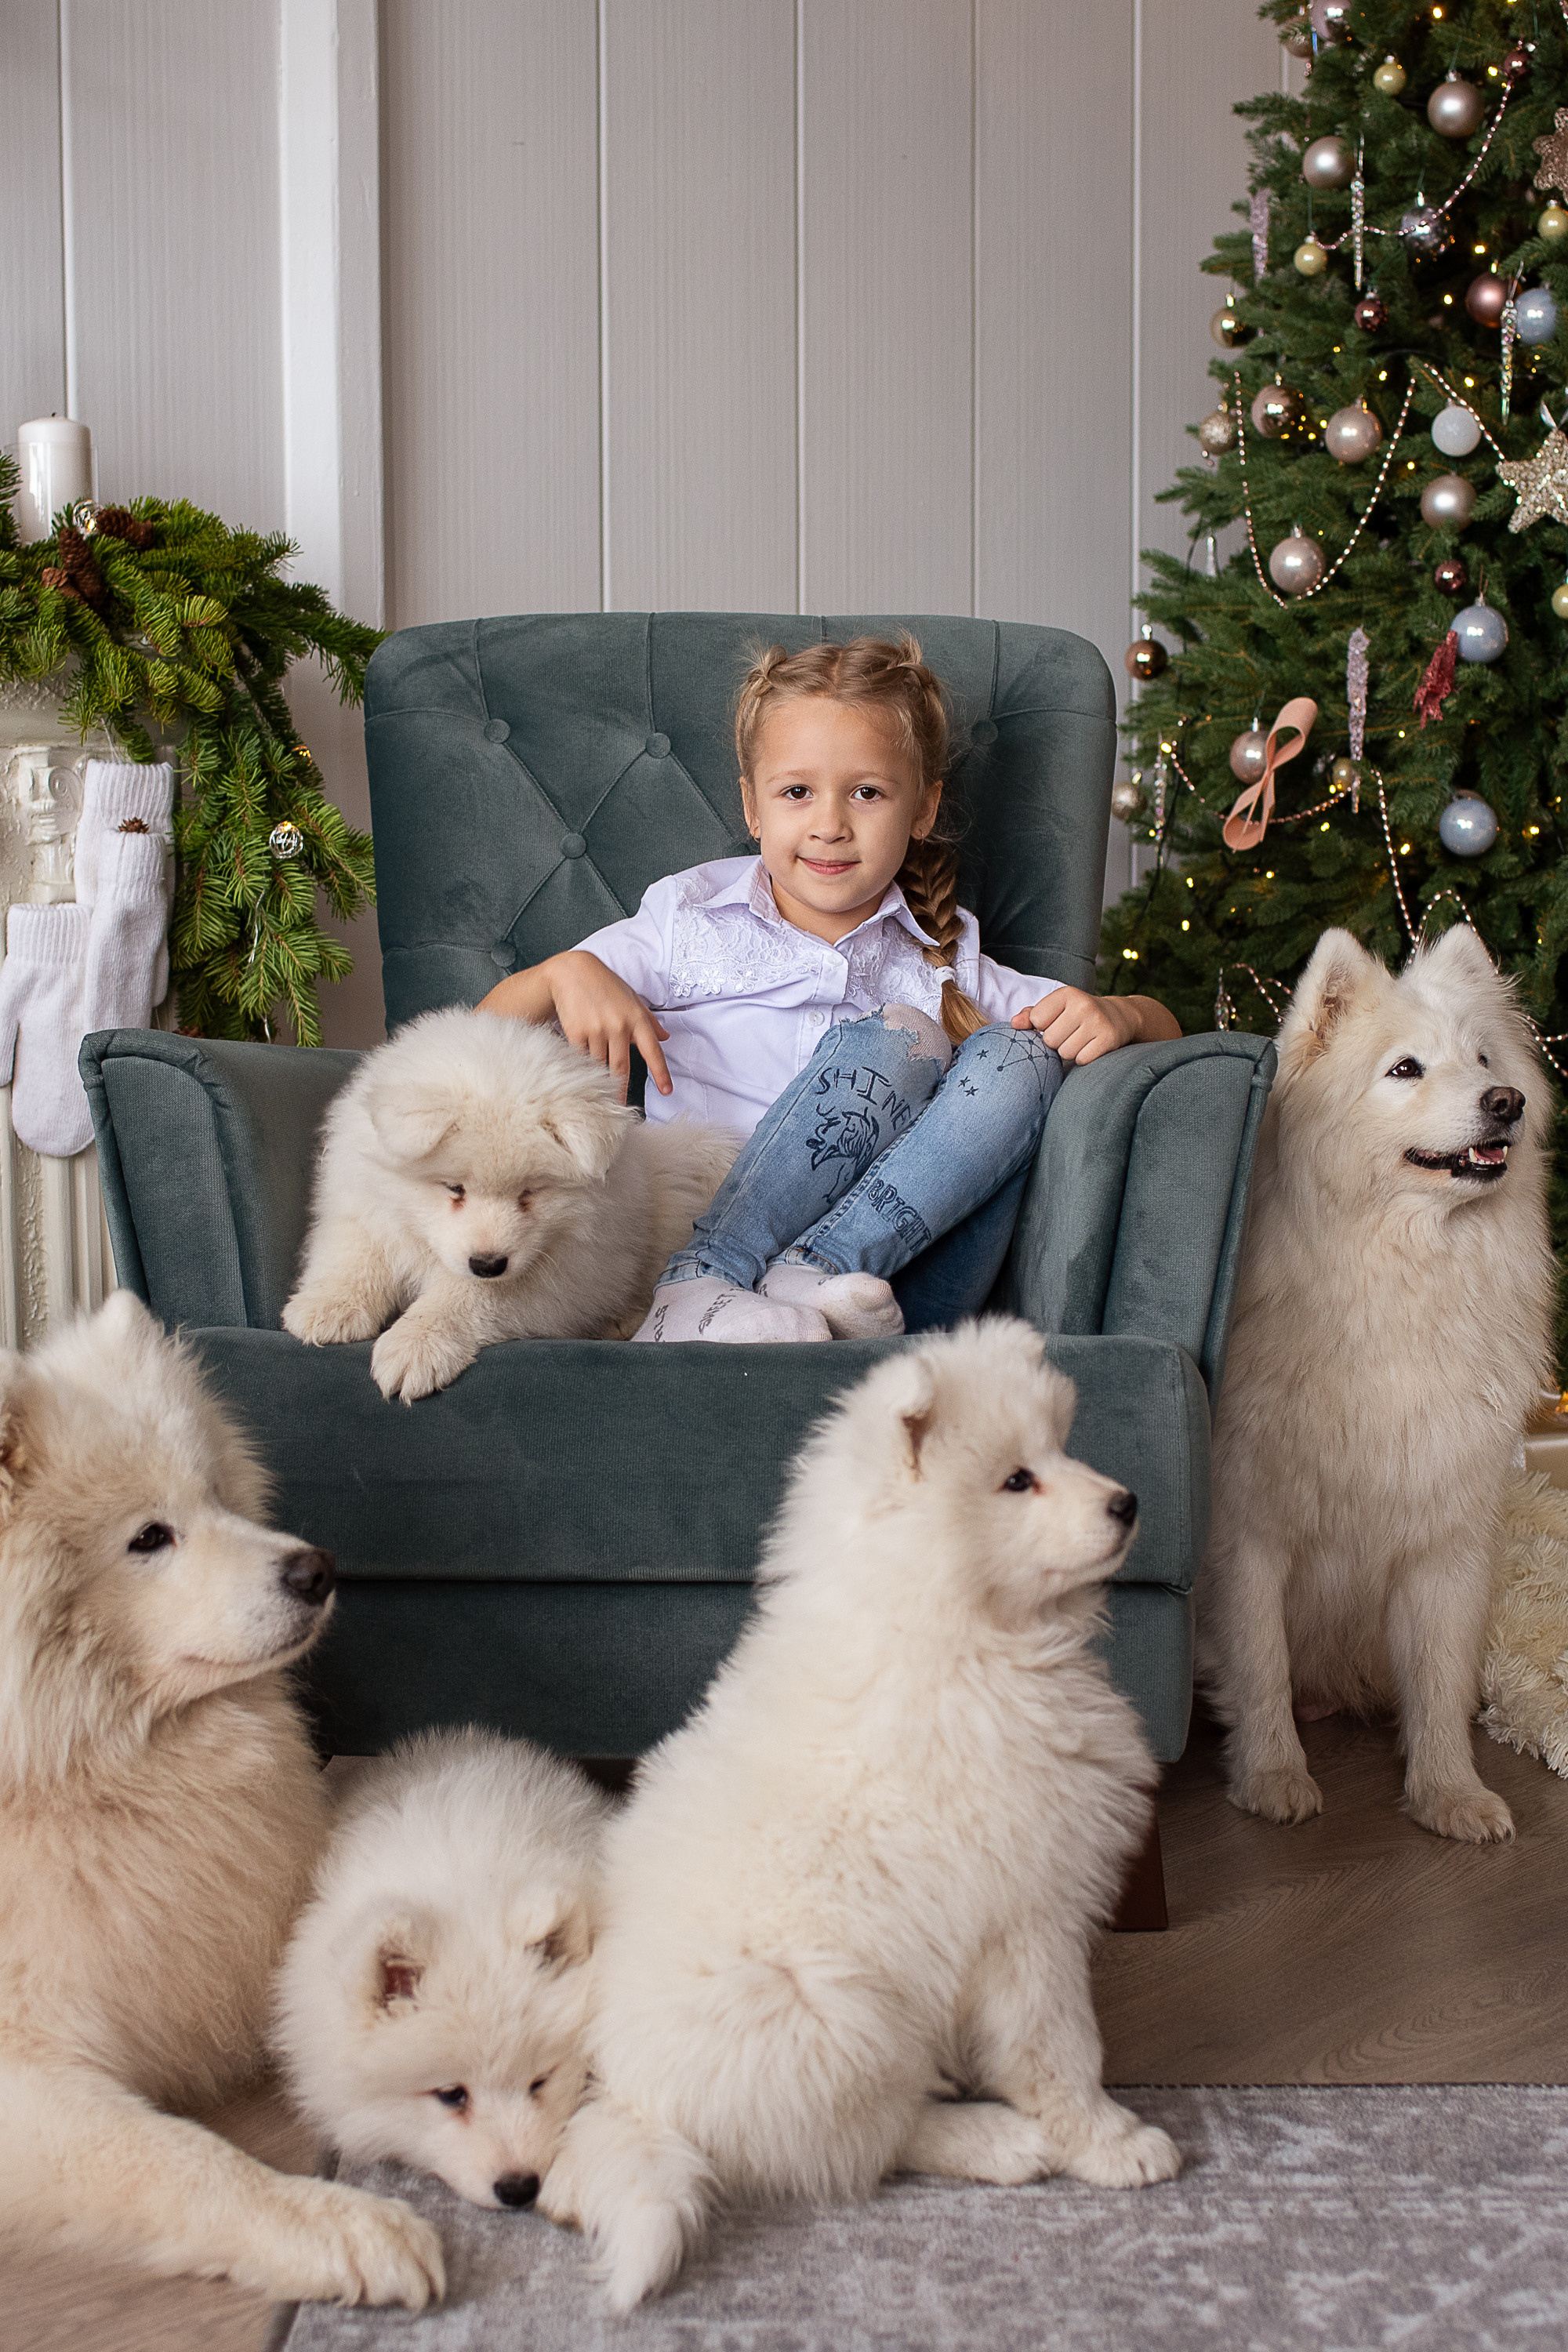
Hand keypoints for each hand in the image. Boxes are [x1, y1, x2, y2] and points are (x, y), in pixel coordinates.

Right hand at [479, 951, 671, 1098]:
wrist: (572, 972)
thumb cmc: (605, 985)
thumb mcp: (632, 998)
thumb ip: (649, 1021)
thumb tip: (666, 1037)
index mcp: (637, 1018)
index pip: (654, 1051)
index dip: (661, 1073)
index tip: (667, 1091)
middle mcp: (619, 1026)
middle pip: (622, 1068)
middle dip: (622, 1090)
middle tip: (621, 1108)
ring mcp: (597, 1030)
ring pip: (600, 1065)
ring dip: (599, 1081)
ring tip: (598, 1095)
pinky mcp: (576, 1032)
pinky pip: (581, 1059)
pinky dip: (583, 1068)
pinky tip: (581, 1076)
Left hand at [1012, 987, 1146, 1064]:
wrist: (1119, 1017)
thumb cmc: (1078, 1014)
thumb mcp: (1056, 1007)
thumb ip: (1031, 1015)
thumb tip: (1013, 1023)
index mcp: (1067, 994)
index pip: (1036, 1020)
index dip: (1042, 1027)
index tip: (1056, 1022)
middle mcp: (1083, 1005)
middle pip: (1050, 1039)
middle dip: (1056, 1042)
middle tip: (1071, 1033)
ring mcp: (1098, 1022)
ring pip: (1065, 1052)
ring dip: (1070, 1051)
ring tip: (1081, 1039)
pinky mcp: (1109, 1040)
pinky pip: (1081, 1060)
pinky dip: (1083, 1058)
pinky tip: (1091, 1046)